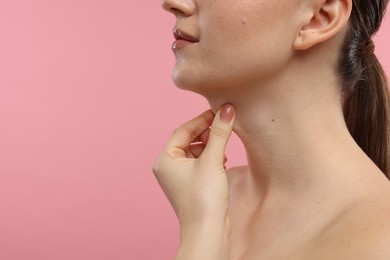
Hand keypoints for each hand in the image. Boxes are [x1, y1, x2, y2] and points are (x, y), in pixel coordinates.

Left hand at [153, 104, 235, 225]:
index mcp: (165, 160)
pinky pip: (200, 163)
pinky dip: (211, 158)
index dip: (202, 119)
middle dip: (207, 133)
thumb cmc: (204, 199)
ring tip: (223, 149)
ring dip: (210, 146)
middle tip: (223, 127)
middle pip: (188, 140)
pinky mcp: (191, 185)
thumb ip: (220, 133)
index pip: (183, 130)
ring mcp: (179, 177)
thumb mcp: (213, 161)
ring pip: (195, 151)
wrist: (208, 232)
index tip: (219, 111)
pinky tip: (222, 161)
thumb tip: (227, 109)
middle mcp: (168, 168)